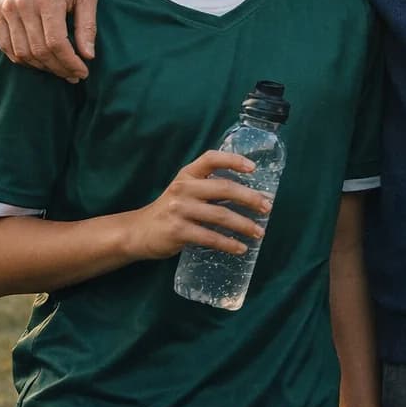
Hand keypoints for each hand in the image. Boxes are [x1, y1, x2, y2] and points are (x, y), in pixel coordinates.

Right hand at [0, 0, 97, 80]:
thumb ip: (87, 27)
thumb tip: (88, 57)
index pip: (56, 43)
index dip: (70, 63)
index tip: (83, 72)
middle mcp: (23, 4)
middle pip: (38, 51)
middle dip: (58, 68)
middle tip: (73, 75)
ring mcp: (7, 7)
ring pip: (21, 52)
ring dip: (41, 67)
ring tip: (59, 68)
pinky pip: (6, 45)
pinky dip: (21, 58)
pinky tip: (39, 61)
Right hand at [126, 151, 272, 259]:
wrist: (138, 232)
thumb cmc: (171, 210)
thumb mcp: (185, 190)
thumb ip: (209, 187)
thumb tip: (250, 195)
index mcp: (187, 174)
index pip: (211, 158)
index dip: (233, 160)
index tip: (253, 168)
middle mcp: (183, 188)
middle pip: (223, 188)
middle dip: (249, 198)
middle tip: (267, 207)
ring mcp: (179, 209)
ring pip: (220, 215)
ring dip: (243, 224)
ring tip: (259, 232)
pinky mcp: (178, 231)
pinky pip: (209, 237)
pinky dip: (228, 244)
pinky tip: (240, 248)